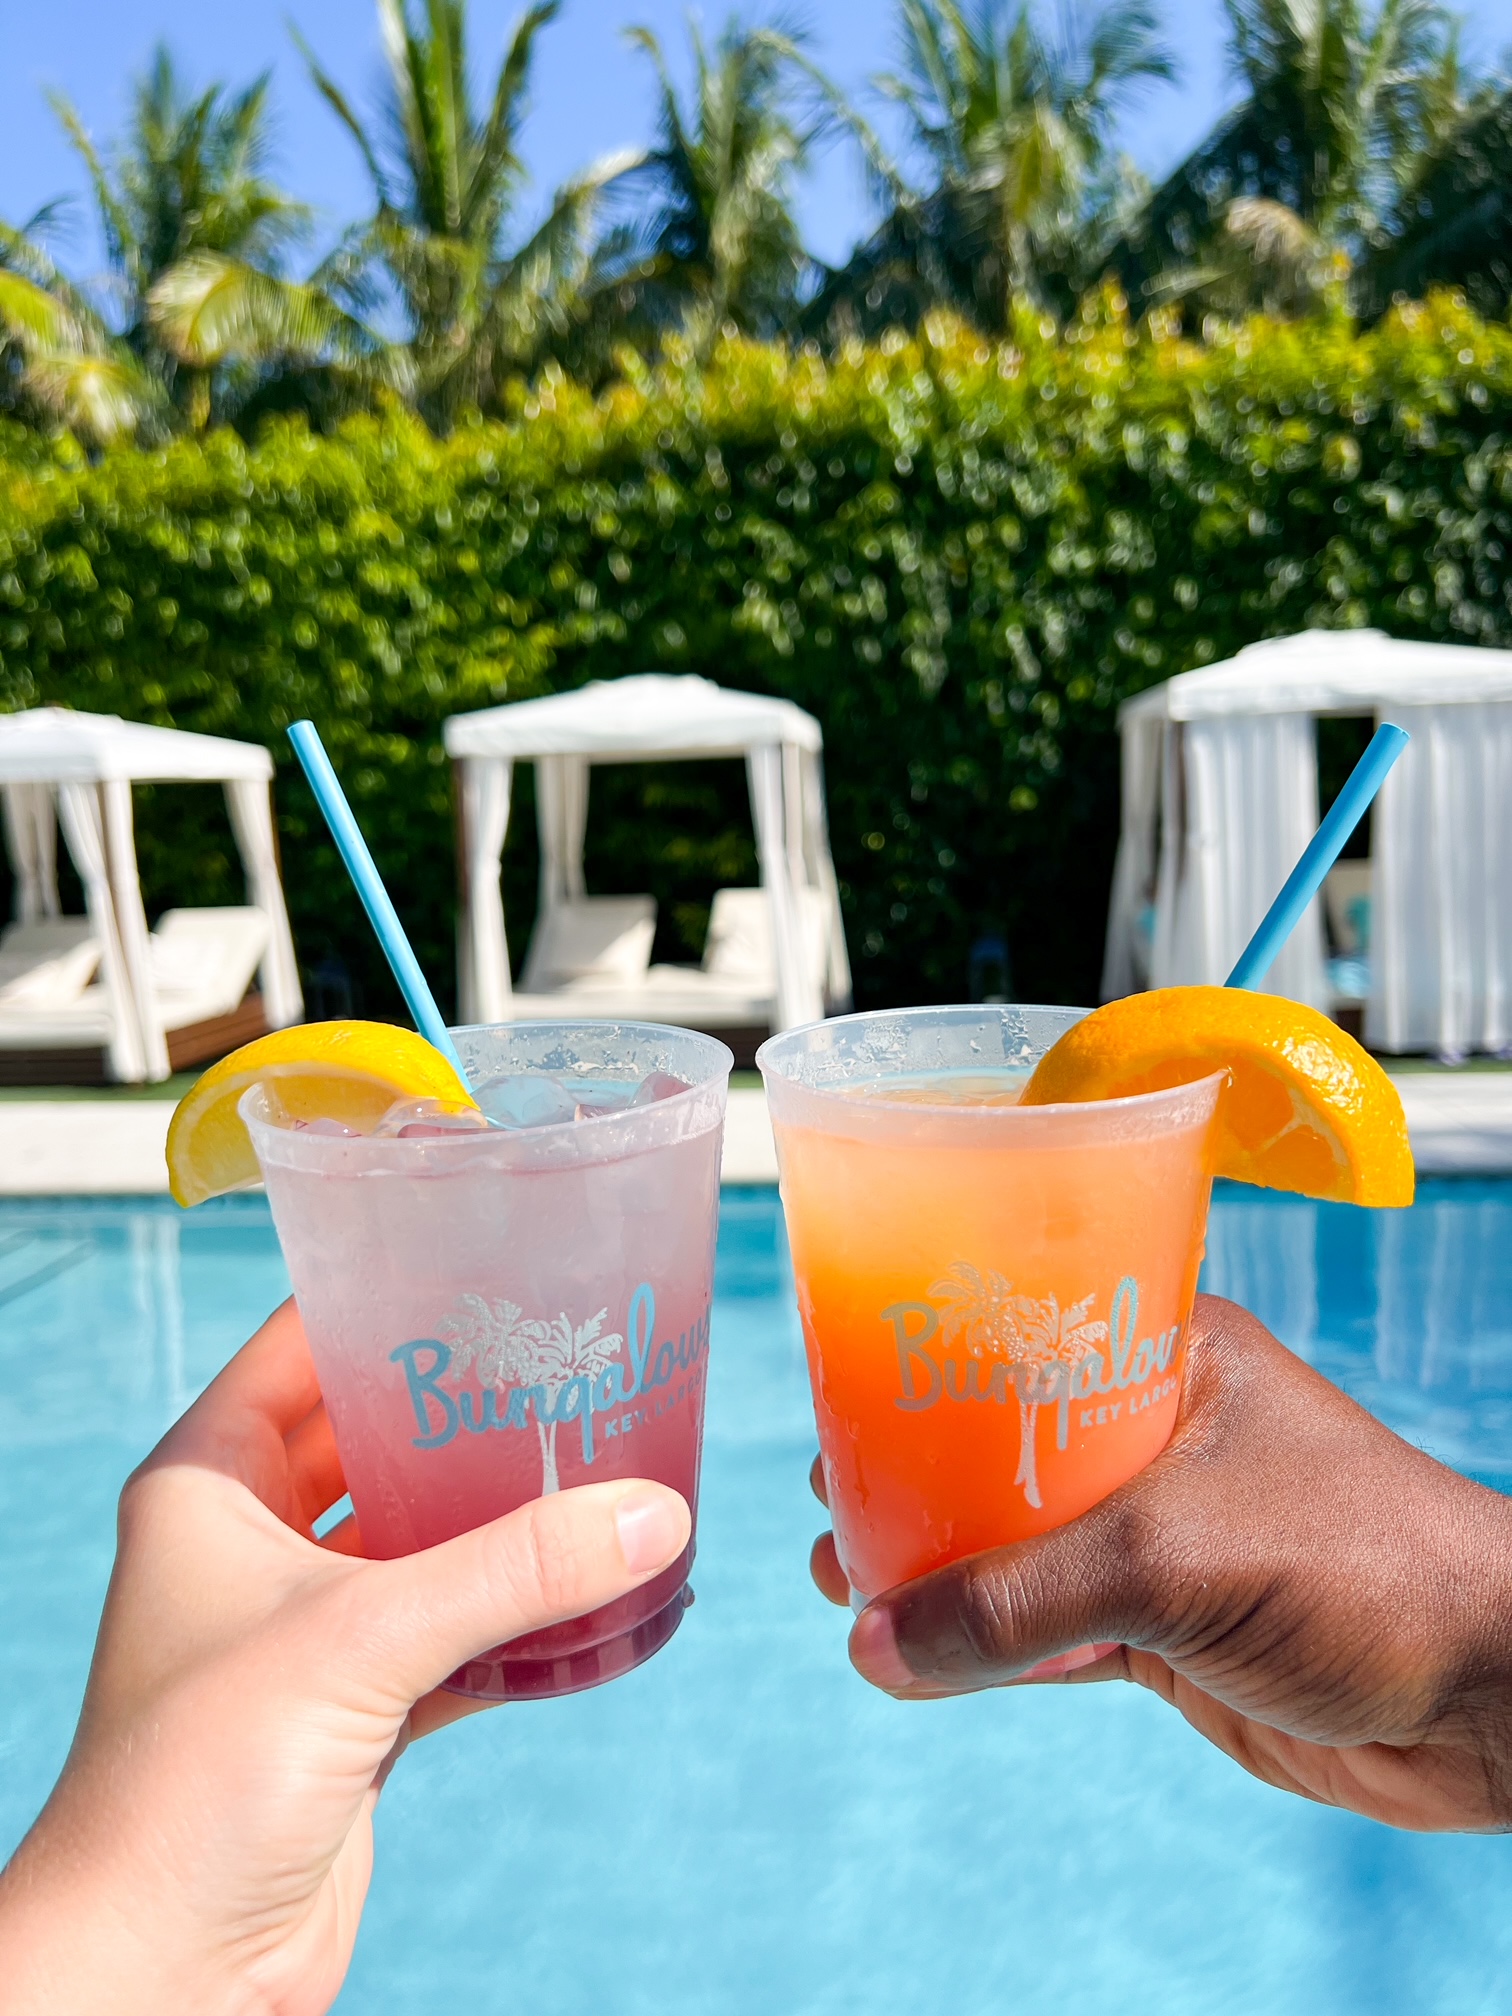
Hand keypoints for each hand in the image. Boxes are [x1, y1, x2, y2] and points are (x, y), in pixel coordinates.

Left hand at [0, 1298, 689, 2015]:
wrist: (163, 1973)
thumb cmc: (192, 1787)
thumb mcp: (360, 1642)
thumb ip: (513, 1571)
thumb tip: (653, 1515)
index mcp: (210, 1481)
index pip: (305, 1345)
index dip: (392, 1302)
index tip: (496, 1271)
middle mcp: (251, 1539)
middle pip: (379, 1436)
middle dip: (472, 1411)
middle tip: (575, 1368)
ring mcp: (305, 1625)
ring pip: (423, 1536)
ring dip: (504, 1518)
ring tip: (604, 1467)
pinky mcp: (353, 1706)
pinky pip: (454, 1631)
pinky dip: (519, 1619)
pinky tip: (596, 1597)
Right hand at [812, 1294, 1511, 1832]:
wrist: (1490, 1700)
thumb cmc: (1362, 1563)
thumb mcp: (1173, 1557)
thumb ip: (1021, 1599)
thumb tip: (876, 1638)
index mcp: (1169, 1357)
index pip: (1026, 1329)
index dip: (931, 1357)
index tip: (846, 1386)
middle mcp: (1160, 1434)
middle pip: (1008, 1444)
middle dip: (918, 1475)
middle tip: (835, 1499)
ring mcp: (1166, 1535)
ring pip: (1025, 1544)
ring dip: (944, 1568)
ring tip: (850, 1581)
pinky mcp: (1174, 1628)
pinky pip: (1057, 1628)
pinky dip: (995, 1644)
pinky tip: (926, 1659)